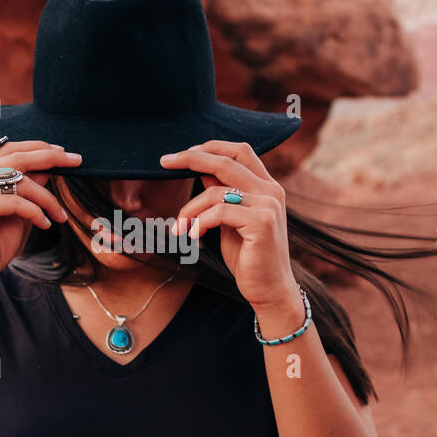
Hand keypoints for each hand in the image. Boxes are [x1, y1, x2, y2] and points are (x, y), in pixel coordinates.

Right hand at [0, 141, 80, 297]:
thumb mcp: (18, 212)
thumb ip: (29, 189)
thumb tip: (50, 167)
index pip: (10, 151)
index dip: (38, 148)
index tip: (65, 153)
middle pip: (17, 159)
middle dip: (50, 158)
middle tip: (76, 161)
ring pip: (20, 182)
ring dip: (47, 198)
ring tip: (60, 215)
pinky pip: (16, 203)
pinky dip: (36, 213)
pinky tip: (45, 225)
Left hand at [161, 140, 299, 311]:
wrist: (270, 290)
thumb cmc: (248, 256)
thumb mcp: (230, 220)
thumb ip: (220, 195)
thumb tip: (198, 170)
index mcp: (266, 186)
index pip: (240, 151)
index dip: (210, 147)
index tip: (182, 154)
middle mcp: (271, 190)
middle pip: (226, 161)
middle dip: (191, 158)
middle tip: (164, 162)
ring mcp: (269, 205)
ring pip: (216, 191)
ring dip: (189, 209)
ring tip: (179, 227)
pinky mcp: (262, 222)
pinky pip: (219, 212)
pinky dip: (199, 223)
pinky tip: (193, 237)